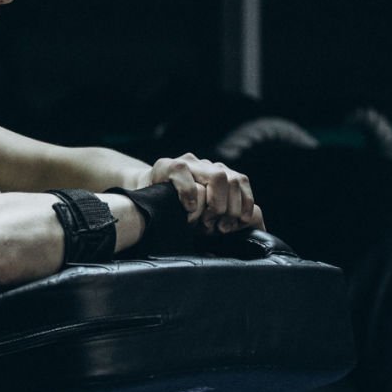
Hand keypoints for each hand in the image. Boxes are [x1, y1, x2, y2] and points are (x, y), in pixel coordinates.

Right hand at [140, 153, 265, 234]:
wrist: (139, 199)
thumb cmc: (174, 212)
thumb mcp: (203, 214)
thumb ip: (223, 214)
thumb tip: (252, 224)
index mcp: (216, 174)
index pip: (240, 181)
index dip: (245, 203)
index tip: (239, 223)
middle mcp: (204, 165)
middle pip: (233, 180)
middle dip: (231, 208)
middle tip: (220, 228)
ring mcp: (187, 164)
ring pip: (218, 176)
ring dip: (216, 203)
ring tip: (206, 220)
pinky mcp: (166, 165)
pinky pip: (184, 173)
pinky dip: (189, 193)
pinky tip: (188, 208)